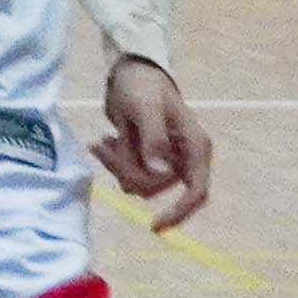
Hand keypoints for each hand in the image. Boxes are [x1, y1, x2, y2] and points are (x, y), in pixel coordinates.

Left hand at [99, 56, 216, 228]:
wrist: (129, 72)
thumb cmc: (143, 86)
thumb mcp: (146, 109)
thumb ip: (154, 140)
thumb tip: (161, 175)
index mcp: (195, 147)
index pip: (196, 191)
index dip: (179, 212)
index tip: (154, 226)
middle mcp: (184, 158)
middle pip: (156, 188)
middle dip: (126, 171)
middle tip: (100, 146)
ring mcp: (165, 161)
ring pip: (139, 183)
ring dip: (116, 166)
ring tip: (100, 142)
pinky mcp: (147, 159)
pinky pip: (129, 175)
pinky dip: (113, 162)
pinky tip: (102, 142)